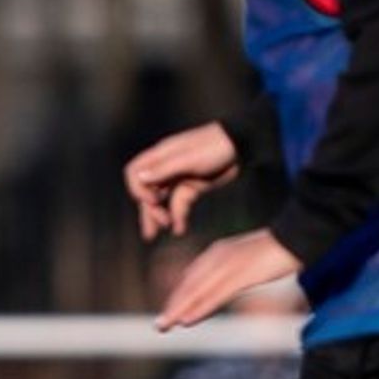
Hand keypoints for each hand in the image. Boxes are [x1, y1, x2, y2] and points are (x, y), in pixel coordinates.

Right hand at [124, 122, 238, 240]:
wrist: (242, 147)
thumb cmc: (214, 147)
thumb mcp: (189, 159)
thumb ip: (164, 169)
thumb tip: (139, 178)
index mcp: (161, 155)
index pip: (135, 172)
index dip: (138, 189)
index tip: (153, 201)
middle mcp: (166, 167)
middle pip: (147, 191)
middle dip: (149, 210)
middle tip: (159, 226)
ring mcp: (179, 178)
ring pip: (162, 201)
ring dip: (161, 217)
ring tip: (166, 231)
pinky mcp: (193, 187)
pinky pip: (180, 204)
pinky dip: (179, 217)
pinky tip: (181, 229)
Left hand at [158, 230, 301, 330]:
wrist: (297, 235)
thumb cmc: (275, 251)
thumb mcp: (247, 263)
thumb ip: (231, 276)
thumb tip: (220, 291)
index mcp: (217, 253)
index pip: (192, 278)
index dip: (178, 297)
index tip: (168, 313)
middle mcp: (217, 257)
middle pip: (190, 285)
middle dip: (174, 306)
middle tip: (159, 325)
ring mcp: (228, 265)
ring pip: (197, 291)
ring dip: (180, 309)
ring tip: (165, 325)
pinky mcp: (242, 273)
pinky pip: (216, 294)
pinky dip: (200, 308)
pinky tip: (188, 319)